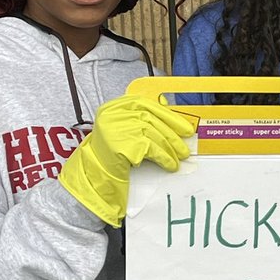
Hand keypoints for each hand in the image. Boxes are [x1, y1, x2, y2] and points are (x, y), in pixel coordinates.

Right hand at [59, 95, 195, 225]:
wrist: (94, 174)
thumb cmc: (112, 153)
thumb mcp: (125, 130)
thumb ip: (144, 121)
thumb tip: (175, 123)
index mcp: (116, 106)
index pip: (148, 105)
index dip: (170, 116)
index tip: (185, 127)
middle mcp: (115, 113)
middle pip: (152, 120)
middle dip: (173, 135)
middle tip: (185, 147)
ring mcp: (118, 127)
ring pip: (154, 135)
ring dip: (170, 149)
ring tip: (179, 159)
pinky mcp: (123, 144)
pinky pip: (151, 149)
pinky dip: (164, 158)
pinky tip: (170, 165)